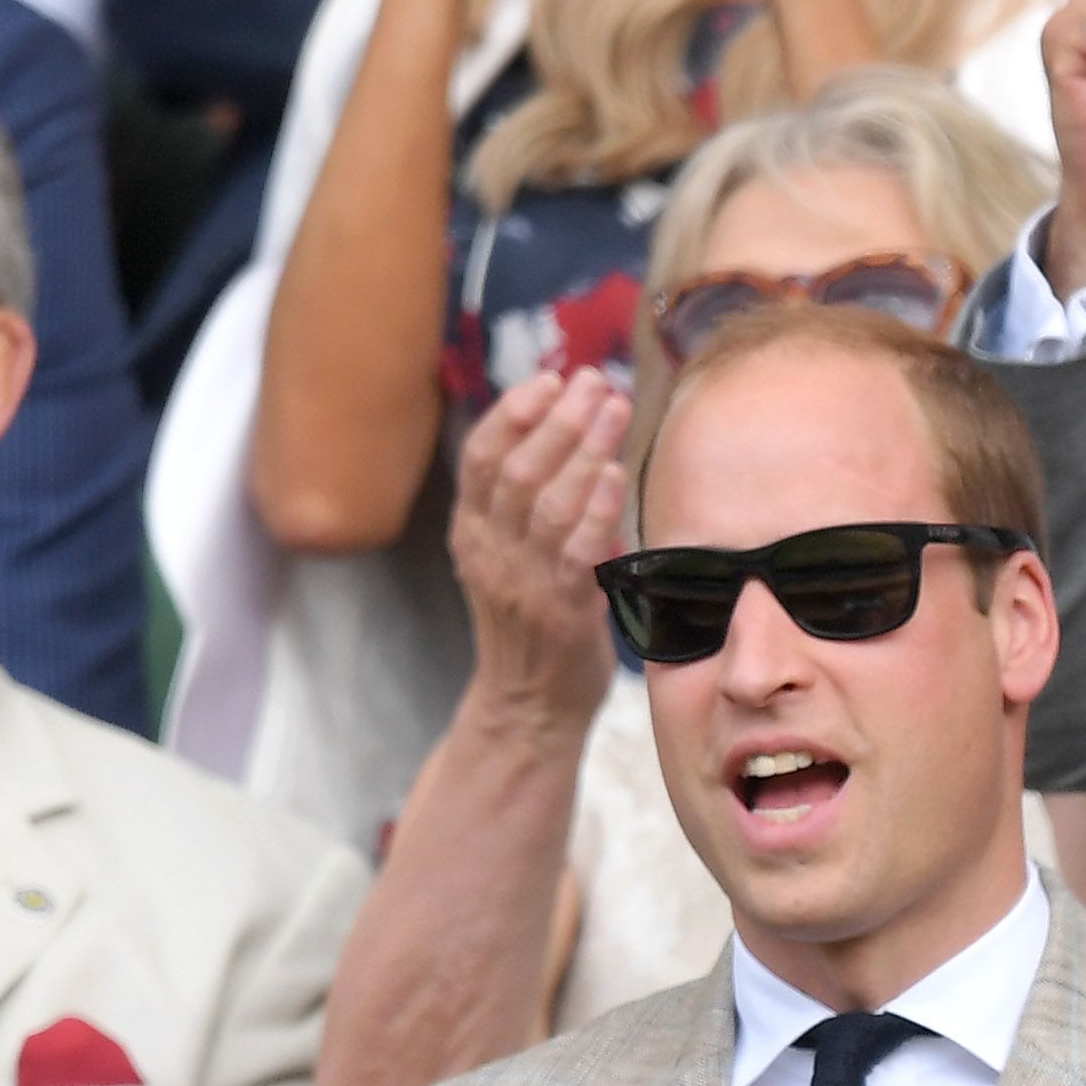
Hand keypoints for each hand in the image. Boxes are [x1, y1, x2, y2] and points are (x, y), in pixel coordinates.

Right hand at [453, 368, 628, 733]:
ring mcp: (522, 582)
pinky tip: (612, 475)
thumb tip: (567, 440)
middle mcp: (489, 552)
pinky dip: (593, 510)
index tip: (549, 378)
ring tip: (613, 407)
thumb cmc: (533, 625)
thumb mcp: (510, 558)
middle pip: (517, 468)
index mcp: (473, 533)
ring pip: (545, 501)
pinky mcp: (560, 612)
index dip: (513, 412)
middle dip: (558, 417)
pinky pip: (574, 552)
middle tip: (595, 380)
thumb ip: (524, 507)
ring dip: (582, 447)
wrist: (529, 707)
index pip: (481, 458)